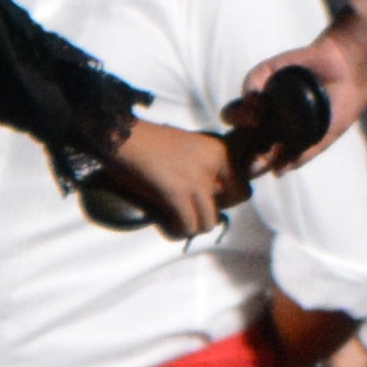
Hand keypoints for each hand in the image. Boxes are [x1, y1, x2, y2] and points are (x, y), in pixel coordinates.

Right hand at [104, 119, 237, 238]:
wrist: (124, 136)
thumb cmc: (151, 142)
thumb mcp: (190, 147)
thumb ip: (205, 167)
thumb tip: (212, 196)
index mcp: (219, 151)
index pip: (243, 189)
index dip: (225, 199)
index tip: (207, 200)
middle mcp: (213, 165)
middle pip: (228, 207)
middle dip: (209, 213)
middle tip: (190, 211)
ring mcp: (197, 180)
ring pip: (208, 222)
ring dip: (192, 226)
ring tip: (177, 221)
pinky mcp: (177, 194)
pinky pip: (188, 225)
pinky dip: (177, 230)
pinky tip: (167, 224)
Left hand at [237, 26, 366, 167]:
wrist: (349, 72)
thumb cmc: (338, 109)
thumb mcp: (323, 136)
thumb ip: (302, 154)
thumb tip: (277, 173)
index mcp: (275, 139)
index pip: (253, 155)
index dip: (249, 162)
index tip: (253, 168)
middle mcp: (263, 120)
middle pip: (237, 135)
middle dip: (236, 143)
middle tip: (247, 146)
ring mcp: (262, 97)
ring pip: (234, 111)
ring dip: (238, 118)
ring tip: (256, 121)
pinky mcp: (264, 74)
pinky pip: (249, 84)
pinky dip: (249, 95)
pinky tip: (259, 101)